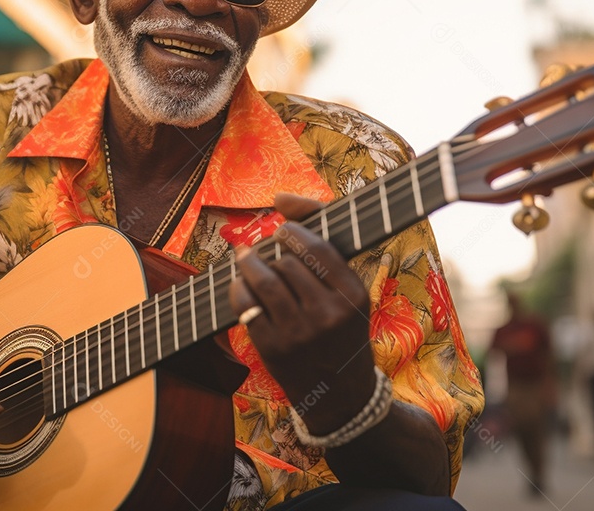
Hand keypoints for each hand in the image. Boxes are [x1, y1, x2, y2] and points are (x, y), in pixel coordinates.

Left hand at [228, 193, 376, 433]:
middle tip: (264, 250)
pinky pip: (246, 305)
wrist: (341, 396)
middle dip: (270, 251)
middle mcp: (329, 314)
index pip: (316, 247)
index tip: (283, 230)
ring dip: (248, 263)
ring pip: (264, 280)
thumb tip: (281, 197)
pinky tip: (241, 286)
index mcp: (354, 295)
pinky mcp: (274, 349)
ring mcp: (300, 333)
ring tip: (245, 258)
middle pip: (287, 262)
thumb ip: (322, 240)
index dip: (293, 231)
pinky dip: (238, 288)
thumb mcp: (349, 291)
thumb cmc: (343, 331)